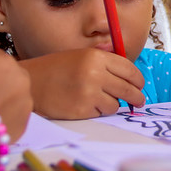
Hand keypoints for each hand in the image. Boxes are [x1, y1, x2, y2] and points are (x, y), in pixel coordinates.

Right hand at [21, 49, 145, 119]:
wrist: (30, 83)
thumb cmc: (56, 70)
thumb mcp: (81, 57)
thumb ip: (105, 65)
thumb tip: (132, 80)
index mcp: (96, 57)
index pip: (129, 70)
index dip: (138, 80)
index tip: (140, 85)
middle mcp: (95, 73)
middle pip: (128, 89)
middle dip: (136, 97)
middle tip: (139, 101)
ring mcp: (88, 93)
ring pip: (116, 104)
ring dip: (111, 104)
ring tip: (98, 100)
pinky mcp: (82, 110)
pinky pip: (101, 113)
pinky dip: (97, 111)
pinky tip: (84, 104)